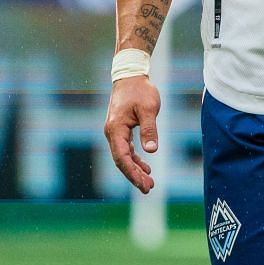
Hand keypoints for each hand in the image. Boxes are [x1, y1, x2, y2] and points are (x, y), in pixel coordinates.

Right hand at [103, 76, 160, 194]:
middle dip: (134, 176)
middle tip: (149, 188)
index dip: (132, 173)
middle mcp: (112, 133)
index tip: (144, 184)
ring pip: (123, 157)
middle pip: (121, 161)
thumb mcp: (148, 109)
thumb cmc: (140, 90)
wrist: (130, 75)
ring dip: (135, 170)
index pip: (122, 157)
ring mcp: (115, 132)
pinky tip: (145, 167)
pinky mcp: (120, 129)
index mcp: (116, 129)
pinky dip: (135, 159)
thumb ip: (149, 129)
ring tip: (149, 182)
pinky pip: (126, 149)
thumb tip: (151, 151)